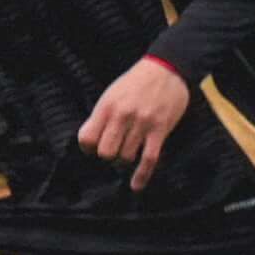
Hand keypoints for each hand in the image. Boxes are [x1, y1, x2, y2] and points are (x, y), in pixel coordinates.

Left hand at [76, 55, 194, 187]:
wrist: (167, 68)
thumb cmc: (136, 81)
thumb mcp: (112, 93)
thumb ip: (102, 115)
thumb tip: (92, 140)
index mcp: (107, 106)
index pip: (87, 138)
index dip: (88, 147)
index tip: (94, 147)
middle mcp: (122, 116)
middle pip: (106, 152)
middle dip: (107, 156)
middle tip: (114, 150)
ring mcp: (142, 124)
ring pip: (126, 157)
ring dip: (125, 160)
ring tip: (129, 152)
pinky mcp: (160, 130)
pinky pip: (149, 159)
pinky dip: (141, 175)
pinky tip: (136, 185)